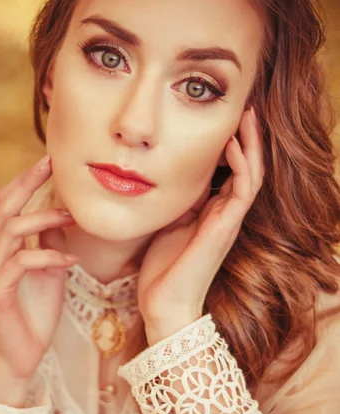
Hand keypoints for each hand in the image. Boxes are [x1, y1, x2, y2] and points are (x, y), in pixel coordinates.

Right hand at [0, 154, 78, 404]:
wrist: (22, 354)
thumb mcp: (49, 270)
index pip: (11, 202)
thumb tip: (64, 215)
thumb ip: (51, 243)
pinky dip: (50, 257)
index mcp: (3, 245)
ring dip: (45, 219)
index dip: (28, 179)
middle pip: (6, 206)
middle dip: (30, 182)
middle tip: (54, 165)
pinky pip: (22, 263)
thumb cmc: (36, 310)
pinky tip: (72, 261)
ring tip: (73, 218)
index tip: (51, 159)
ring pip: (13, 229)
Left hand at [137, 108, 263, 343]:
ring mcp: (228, 221)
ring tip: (247, 117)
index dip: (229, 145)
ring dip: (251, 145)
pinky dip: (241, 165)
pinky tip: (232, 144)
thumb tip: (168, 173)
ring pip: (251, 174)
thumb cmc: (162, 268)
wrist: (163, 304)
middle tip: (243, 109)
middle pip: (246, 168)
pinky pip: (243, 190)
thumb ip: (176, 202)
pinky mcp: (225, 228)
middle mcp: (225, 214)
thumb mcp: (167, 224)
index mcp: (211, 213)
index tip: (222, 119)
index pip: (228, 171)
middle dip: (246, 138)